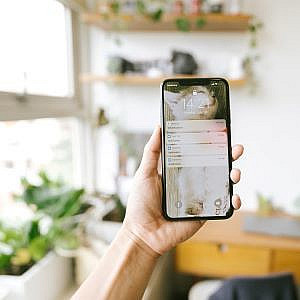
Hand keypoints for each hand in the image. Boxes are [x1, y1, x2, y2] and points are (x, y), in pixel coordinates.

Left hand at [123, 126, 242, 255]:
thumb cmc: (141, 203)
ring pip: (222, 184)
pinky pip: (223, 206)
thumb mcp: (144, 173)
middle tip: (236, 149)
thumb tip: (158, 127)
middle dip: (229, 157)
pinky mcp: (204, 213)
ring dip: (234, 176)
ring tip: (235, 172)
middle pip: (215, 166)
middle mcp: (192, 182)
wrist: (144, 233)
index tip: (220, 133)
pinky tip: (235, 198)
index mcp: (179, 171)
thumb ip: (152, 152)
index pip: (198, 154)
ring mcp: (200, 197)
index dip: (210, 144)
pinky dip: (233, 202)